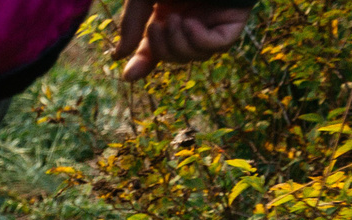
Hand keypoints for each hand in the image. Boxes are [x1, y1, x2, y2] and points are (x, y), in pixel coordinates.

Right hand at [115, 0, 251, 80]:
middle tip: (154, 27)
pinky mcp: (232, 20)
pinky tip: (189, 23)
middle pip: (176, 56)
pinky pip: (218, 46)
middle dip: (161, 49)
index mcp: (170, 13)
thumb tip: (119, 56)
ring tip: (173, 19)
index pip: (158, 48)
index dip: (144, 63)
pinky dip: (199, 41)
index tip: (129, 75)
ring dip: (178, 45)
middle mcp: (192, 19)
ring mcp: (213, 21)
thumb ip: (132, 24)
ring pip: (196, 55)